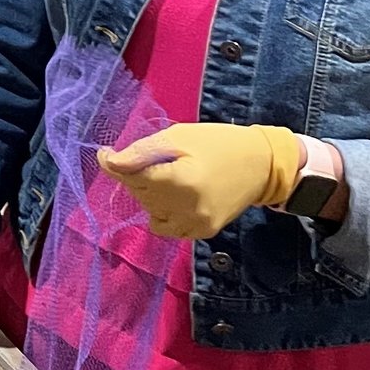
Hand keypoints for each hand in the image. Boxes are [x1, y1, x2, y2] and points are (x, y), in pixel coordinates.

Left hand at [97, 122, 304, 238]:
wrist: (262, 164)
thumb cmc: (219, 143)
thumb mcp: (179, 137)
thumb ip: (142, 152)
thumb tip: (109, 162)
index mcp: (180, 180)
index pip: (131, 178)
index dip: (113, 165)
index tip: (106, 154)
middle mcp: (187, 208)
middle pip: (139, 194)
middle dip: (136, 176)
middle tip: (154, 160)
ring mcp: (196, 224)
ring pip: (150, 212)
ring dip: (149, 195)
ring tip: (168, 177)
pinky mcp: (204, 232)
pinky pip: (167, 227)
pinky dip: (162, 212)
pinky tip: (175, 196)